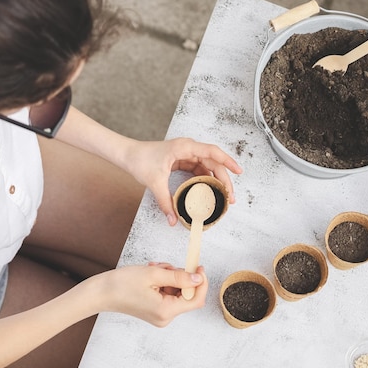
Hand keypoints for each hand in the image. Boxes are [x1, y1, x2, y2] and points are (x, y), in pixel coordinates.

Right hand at [94, 263, 208, 326]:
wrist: (101, 293)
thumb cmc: (122, 284)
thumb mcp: (154, 275)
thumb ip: (179, 276)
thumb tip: (198, 278)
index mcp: (166, 311)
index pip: (196, 299)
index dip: (201, 282)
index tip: (198, 267)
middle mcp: (165, 317)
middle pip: (185, 294)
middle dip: (179, 276)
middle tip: (164, 266)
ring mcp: (159, 315)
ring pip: (176, 292)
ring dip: (169, 277)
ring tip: (153, 269)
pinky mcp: (154, 311)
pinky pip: (167, 294)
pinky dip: (162, 282)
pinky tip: (150, 275)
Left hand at [123, 138, 242, 225]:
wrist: (128, 154)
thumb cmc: (140, 160)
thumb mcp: (154, 182)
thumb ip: (165, 201)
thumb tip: (172, 219)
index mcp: (185, 147)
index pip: (212, 153)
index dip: (228, 162)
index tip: (239, 171)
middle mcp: (188, 149)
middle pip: (213, 162)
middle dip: (224, 179)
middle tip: (230, 197)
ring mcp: (186, 154)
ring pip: (208, 167)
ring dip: (216, 181)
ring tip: (224, 197)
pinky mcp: (182, 161)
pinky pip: (199, 170)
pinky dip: (206, 180)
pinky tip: (210, 191)